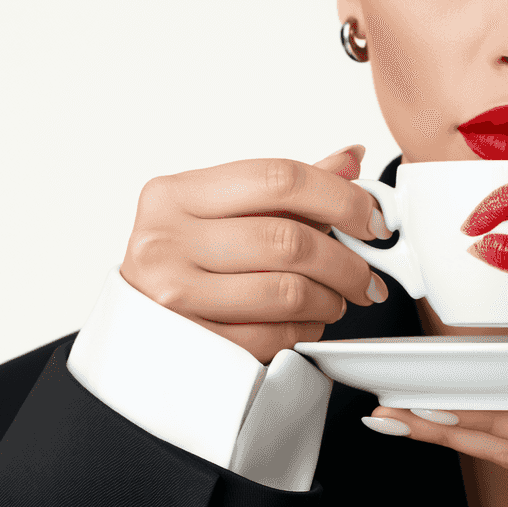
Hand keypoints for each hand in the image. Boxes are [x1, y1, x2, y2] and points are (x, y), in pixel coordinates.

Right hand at [120, 144, 393, 365]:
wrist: (136, 332)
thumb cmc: (183, 263)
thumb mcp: (222, 214)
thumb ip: (283, 189)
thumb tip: (349, 161)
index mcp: (177, 194)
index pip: (278, 178)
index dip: (340, 199)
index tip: (371, 222)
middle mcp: (166, 239)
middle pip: (287, 240)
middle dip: (346, 263)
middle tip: (366, 277)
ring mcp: (174, 294)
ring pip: (286, 292)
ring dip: (329, 301)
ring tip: (335, 300)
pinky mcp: (192, 345)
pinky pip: (272, 336)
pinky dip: (304, 331)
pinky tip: (307, 323)